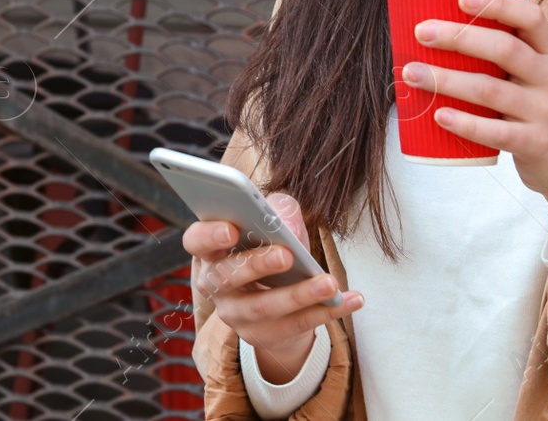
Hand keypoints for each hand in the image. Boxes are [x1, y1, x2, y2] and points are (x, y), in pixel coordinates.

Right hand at [184, 191, 363, 382]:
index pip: (196, 241)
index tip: (232, 228)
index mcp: (212, 250)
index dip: (209, 235)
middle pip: (228, 276)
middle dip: (257, 264)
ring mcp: (237, 315)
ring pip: (264, 307)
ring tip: (330, 283)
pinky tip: (352, 299)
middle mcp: (217, 285)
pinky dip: (327, 312)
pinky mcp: (263, 336)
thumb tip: (287, 224)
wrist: (276, 295)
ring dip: (300, 295)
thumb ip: (278, 210)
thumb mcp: (273, 221)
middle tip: (287, 254)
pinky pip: (295, 326)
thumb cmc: (270, 245)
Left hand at [401, 0, 547, 245]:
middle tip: (422, 32)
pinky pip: (495, 132)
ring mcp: (544, 112)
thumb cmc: (545, 112)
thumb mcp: (539, 78)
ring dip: (447, 79)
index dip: (498, 3)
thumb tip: (441, 32)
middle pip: (505, 49)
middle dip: (459, 37)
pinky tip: (439, 115)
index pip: (532, 17)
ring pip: (491, 90)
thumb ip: (508, 57)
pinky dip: (465, 123)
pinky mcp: (535, 144)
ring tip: (412, 72)